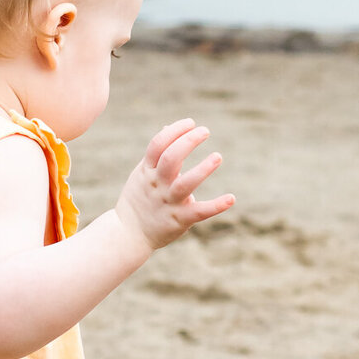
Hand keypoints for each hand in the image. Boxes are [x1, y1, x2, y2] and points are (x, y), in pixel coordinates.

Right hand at [115, 118, 234, 252]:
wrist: (128, 235)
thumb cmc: (138, 200)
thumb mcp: (142, 173)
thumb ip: (156, 153)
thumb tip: (167, 127)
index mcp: (147, 171)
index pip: (158, 144)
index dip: (175, 131)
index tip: (190, 122)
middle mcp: (157, 185)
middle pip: (171, 158)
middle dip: (188, 141)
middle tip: (205, 131)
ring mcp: (168, 202)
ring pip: (185, 184)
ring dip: (203, 169)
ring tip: (218, 156)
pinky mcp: (179, 220)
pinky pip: (199, 212)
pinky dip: (216, 205)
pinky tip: (231, 198)